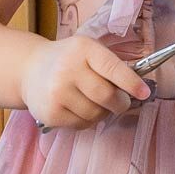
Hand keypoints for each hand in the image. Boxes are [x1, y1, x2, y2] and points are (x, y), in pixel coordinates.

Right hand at [20, 35, 150, 129]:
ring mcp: (57, 92)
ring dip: (103, 113)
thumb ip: (111, 66)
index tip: (144, 93)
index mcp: (83, 49)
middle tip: (121, 103)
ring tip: (93, 102)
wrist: (30, 69)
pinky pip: (82, 124)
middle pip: (107, 96)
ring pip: (96, 114)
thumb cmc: (67, 60)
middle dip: (120, 103)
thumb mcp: (87, 51)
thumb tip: (138, 90)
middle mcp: (67, 69)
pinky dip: (87, 121)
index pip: (113, 68)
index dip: (131, 83)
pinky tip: (78, 108)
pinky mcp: (51, 113)